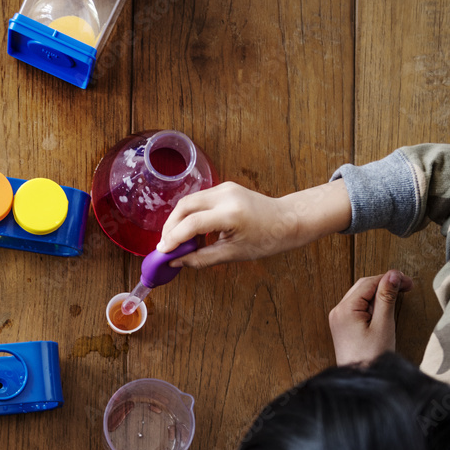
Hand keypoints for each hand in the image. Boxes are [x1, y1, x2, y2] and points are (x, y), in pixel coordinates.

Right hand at [155, 179, 352, 268]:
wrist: (288, 220)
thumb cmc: (266, 239)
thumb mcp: (233, 254)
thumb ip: (201, 258)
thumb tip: (177, 262)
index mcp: (231, 214)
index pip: (191, 224)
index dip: (173, 239)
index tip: (162, 252)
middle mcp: (226, 195)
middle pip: (184, 207)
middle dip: (170, 227)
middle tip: (165, 246)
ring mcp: (225, 188)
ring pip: (189, 201)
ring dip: (178, 221)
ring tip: (177, 241)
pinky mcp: (224, 187)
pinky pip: (199, 200)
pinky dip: (189, 215)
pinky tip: (191, 232)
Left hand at [328, 270, 413, 365]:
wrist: (360, 380)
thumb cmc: (371, 356)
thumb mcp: (383, 324)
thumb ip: (386, 297)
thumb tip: (392, 275)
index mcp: (344, 310)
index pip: (368, 283)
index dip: (390, 279)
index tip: (408, 283)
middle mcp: (337, 312)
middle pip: (363, 287)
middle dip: (384, 284)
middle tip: (406, 287)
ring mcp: (338, 319)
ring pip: (360, 296)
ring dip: (378, 294)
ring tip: (396, 300)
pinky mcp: (342, 327)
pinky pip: (356, 307)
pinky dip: (371, 305)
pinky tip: (383, 311)